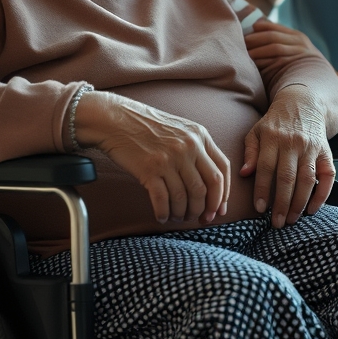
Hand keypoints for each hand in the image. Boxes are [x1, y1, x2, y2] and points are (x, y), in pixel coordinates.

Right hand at [75, 91, 230, 224]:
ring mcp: (169, 158)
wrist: (114, 119)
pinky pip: (163, 200)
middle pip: (208, 187)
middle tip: (201, 219)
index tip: (219, 209)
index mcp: (200, 135)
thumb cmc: (146, 126)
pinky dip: (164, 213)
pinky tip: (162, 216)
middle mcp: (188, 146)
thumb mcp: (180, 129)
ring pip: (186, 197)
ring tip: (178, 217)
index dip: (223, 194)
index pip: (222, 169)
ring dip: (184, 213)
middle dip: (206, 209)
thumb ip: (197, 149)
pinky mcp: (149, 169)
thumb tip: (210, 184)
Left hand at [240, 84, 337, 227]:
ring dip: (300, 203)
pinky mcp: (326, 153)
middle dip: (281, 203)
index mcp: (272, 138)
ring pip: (307, 180)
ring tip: (291, 220)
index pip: (266, 168)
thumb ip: (250, 152)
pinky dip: (322, 195)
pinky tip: (312, 209)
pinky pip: (328, 177)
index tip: (259, 209)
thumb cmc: (275, 122)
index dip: (262, 190)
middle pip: (287, 177)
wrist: (303, 103)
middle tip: (276, 223)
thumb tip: (244, 173)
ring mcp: (311, 148)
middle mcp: (293, 143)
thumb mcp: (257, 131)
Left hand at [245, 19, 323, 71]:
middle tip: (241, 43)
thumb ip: (280, 41)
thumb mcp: (296, 50)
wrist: (321, 86)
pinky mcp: (297, 68)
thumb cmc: (300, 68)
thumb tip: (254, 29)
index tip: (246, 30)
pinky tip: (254, 65)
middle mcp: (300, 43)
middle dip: (255, 39)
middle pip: (272, 37)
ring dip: (257, 51)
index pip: (274, 28)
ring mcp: (300, 55)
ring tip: (245, 54)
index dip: (259, 28)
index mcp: (297, 37)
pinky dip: (265, 62)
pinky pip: (278, 62)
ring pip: (275, 48)